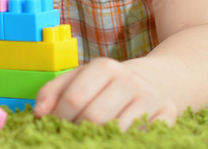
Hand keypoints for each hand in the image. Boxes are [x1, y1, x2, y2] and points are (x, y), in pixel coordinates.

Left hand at [34, 58, 178, 129]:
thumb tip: (38, 113)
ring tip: (91, 138)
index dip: (59, 118)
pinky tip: (114, 138)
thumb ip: (53, 92)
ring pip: (117, 131)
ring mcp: (151, 98)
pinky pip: (141, 138)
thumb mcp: (77, 79)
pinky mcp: (168, 116)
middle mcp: (129, 79)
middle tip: (71, 136)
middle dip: (77, 131)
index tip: (53, 126)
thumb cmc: (105, 85)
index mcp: (104, 66)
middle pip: (95, 117)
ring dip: (99, 139)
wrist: (153, 81)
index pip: (74, 98)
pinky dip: (122, 141)